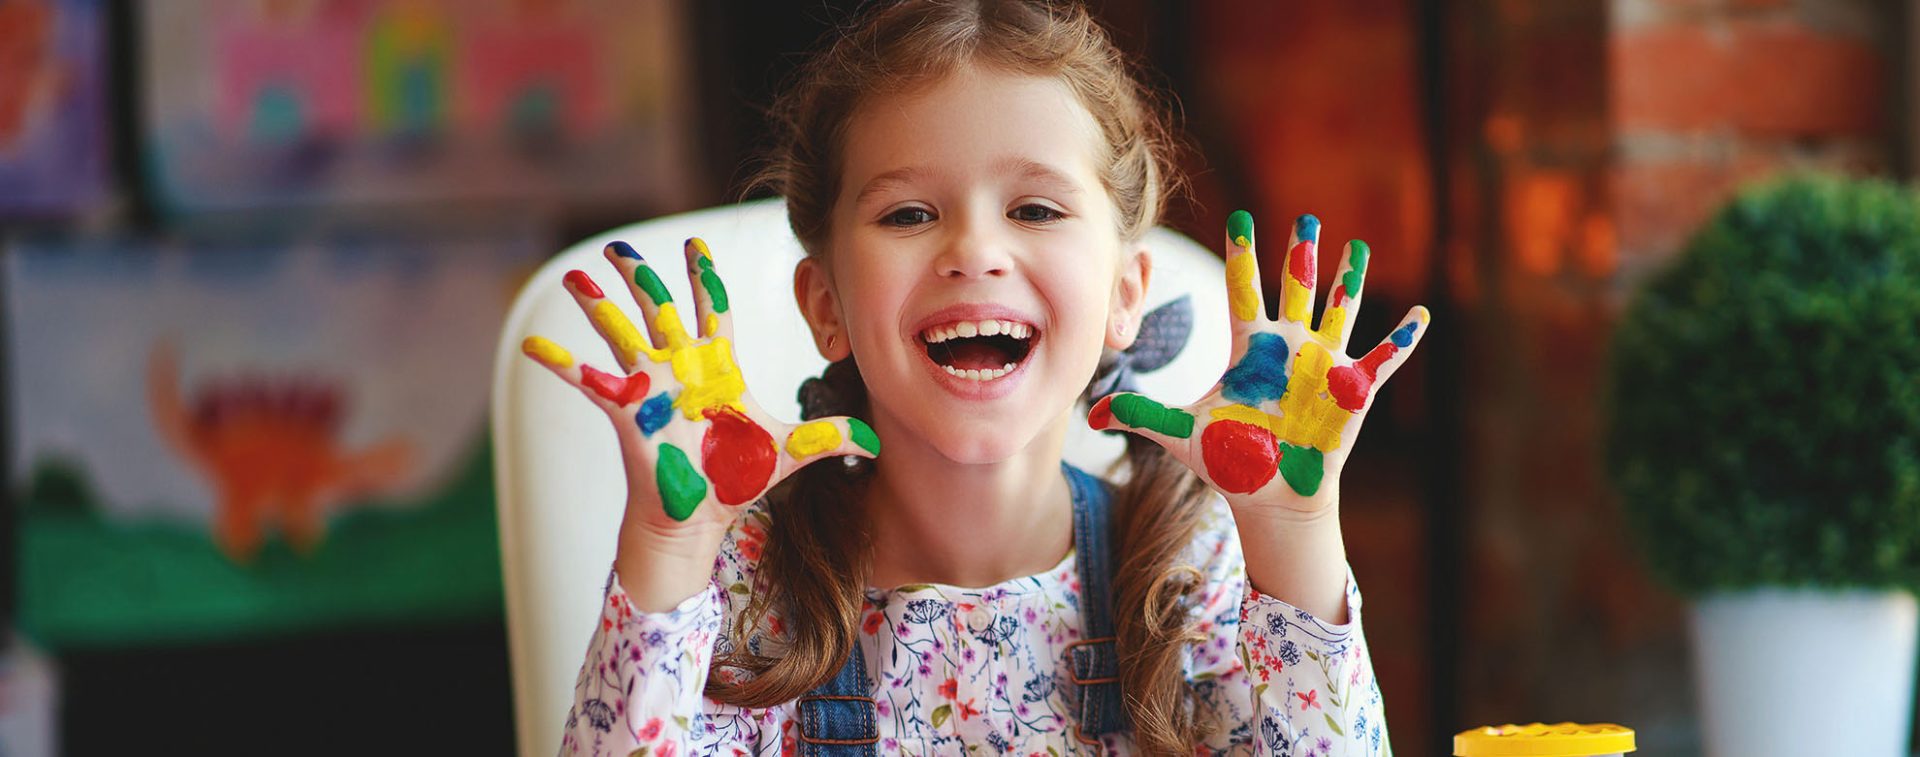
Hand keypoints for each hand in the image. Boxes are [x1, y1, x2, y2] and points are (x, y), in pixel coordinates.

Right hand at [521, 238, 879, 537]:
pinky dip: (563, 365)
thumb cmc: (735, 482)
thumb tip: (875, 442)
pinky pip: (590, 383)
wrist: (699, 522)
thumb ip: (829, 437)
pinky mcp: (627, 414)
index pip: (709, 312)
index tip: (698, 242)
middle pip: (656, 311)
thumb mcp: (789, 452)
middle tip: (619, 246)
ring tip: (574, 274)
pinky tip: (534, 344)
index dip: (703, 278)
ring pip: (620, 334)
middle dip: (641, 277)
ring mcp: (649, 390)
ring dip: (596, 305)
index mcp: (715, 370)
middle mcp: (678, 371)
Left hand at [1088, 211, 1427, 518]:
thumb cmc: (1231, 461)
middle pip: (1296, 288)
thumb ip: (1141, 413)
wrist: (1270, 497)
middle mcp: (1289, 348)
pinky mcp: (1352, 393)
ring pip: (1339, 312)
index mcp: (1251, 349)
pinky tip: (1420, 316)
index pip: (1243, 290)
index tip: (1240, 215)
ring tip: (1359, 246)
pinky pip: (1381, 360)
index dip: (1242, 254)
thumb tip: (1091, 413)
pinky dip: (1400, 340)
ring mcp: (1324, 367)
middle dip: (1301, 253)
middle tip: (1306, 216)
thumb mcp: (1182, 433)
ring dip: (1350, 282)